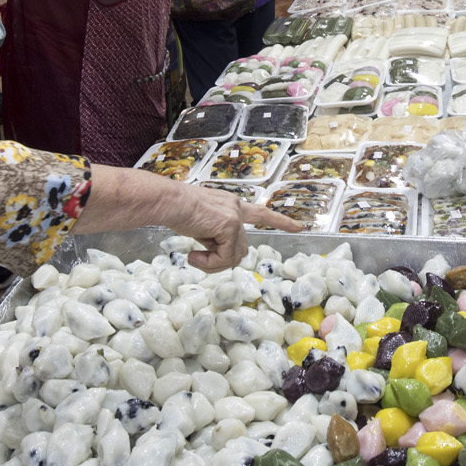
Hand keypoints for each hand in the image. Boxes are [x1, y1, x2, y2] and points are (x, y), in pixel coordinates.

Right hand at [77, 166, 301, 270]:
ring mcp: (234, 217)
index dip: (280, 222)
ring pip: (234, 256)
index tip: (300, 227)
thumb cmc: (173, 209)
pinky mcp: (228, 226)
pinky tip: (193, 255)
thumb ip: (213, 234)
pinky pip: (225, 258)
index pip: (261, 214)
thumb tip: (216, 254)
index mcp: (230, 205)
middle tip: (199, 258)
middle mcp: (236, 208)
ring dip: (214, 262)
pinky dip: (209, 263)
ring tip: (194, 256)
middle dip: (222, 259)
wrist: (165, 201)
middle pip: (241, 248)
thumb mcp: (199, 223)